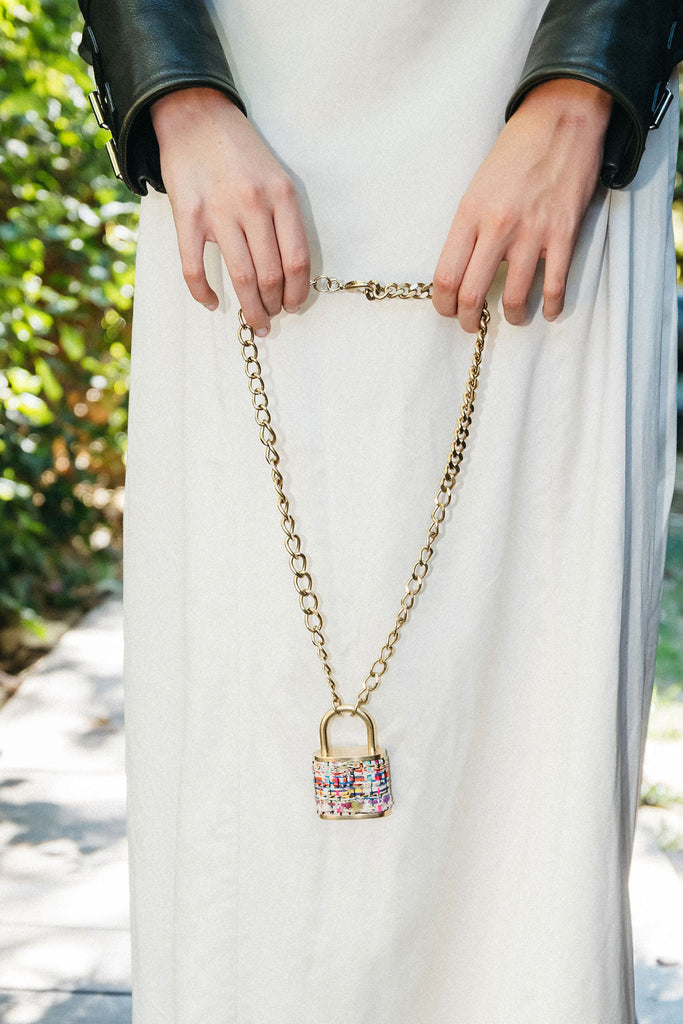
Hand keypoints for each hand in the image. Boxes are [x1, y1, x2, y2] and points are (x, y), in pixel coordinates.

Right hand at [150, 88, 310, 335]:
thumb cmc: (240, 151)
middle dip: (274, 305)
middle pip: (271, 274)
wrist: (196, 115)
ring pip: (241, 277)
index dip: (298, 292)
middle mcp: (254, 205)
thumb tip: (289, 270)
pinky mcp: (188, 216)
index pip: (297, 261)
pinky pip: (195, 267)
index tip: (295, 305)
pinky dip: (204, 293)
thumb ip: (284, 218)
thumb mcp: (276, 177)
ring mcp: (219, 211)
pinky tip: (213, 304)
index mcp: (282, 196)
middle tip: (272, 317)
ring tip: (255, 320)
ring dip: (250, 307)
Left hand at [432, 79, 613, 331]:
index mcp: (470, 214)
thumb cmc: (516, 151)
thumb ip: (470, 227)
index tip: (448, 310)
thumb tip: (464, 267)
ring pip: (514, 297)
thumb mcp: (478, 186)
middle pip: (473, 294)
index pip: (446, 275)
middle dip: (469, 319)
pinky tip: (547, 311)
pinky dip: (550, 306)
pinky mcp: (564, 235)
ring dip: (512, 317)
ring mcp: (532, 233)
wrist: (562, 118)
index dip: (443, 304)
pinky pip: (554, 285)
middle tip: (473, 324)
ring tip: (513, 317)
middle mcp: (497, 227)